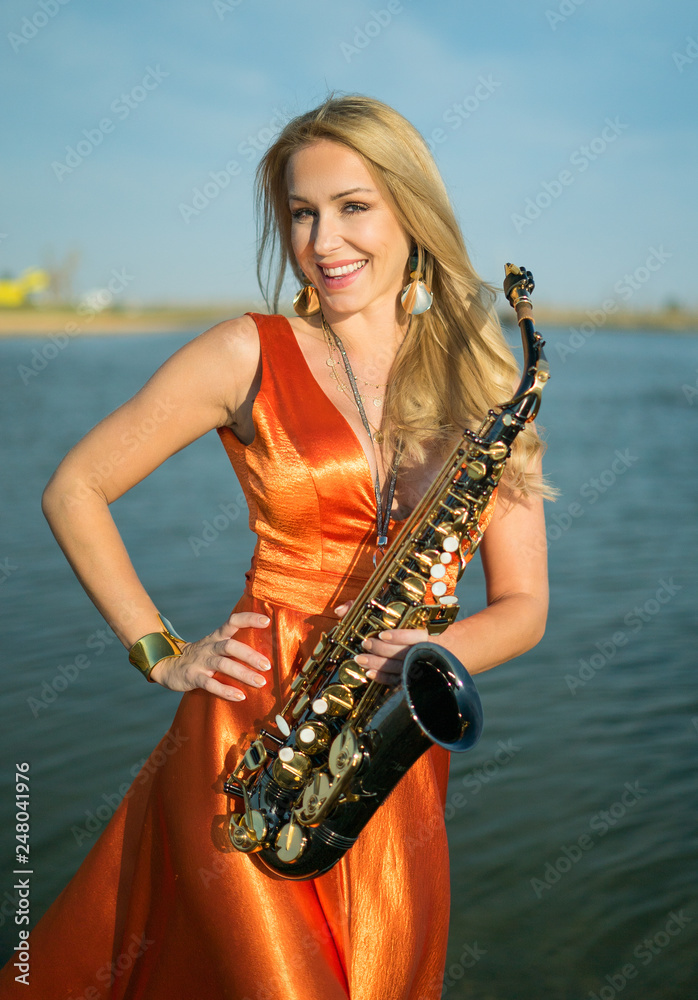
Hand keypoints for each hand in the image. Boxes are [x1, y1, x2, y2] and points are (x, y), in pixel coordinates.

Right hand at [149, 611, 270, 701]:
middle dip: (250, 655)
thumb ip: (234, 647)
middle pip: (230, 646)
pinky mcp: (193, 677)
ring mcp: (201, 662)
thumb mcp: (215, 646)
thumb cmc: (201, 657)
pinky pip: (210, 684)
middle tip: (267, 666)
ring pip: (223, 665)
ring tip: (260, 682)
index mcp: (217, 636)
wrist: (167, 665)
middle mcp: (210, 646)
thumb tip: (266, 653)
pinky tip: (240, 696)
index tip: (266, 621)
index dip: (249, 619)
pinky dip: (226, 690)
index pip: (233, 621)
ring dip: (243, 673)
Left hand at [334, 602, 428, 685]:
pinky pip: (397, 680)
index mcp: (430, 634)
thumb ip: (373, 605)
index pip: (417, 636)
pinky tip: (369, 673)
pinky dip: (383, 677)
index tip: (382, 635)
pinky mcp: (414, 677)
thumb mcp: (409, 611)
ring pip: (398, 668)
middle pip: (404, 653)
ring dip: (378, 664)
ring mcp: (421, 666)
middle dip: (382, 650)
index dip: (400, 636)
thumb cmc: (421, 626)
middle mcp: (427, 651)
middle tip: (366, 644)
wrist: (446, 646)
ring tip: (360, 659)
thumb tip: (340, 610)